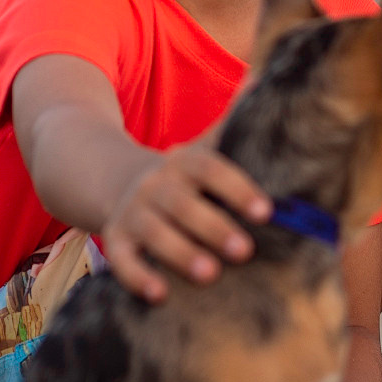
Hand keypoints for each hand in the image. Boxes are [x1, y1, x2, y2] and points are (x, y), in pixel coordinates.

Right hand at [101, 141, 270, 301]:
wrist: (120, 185)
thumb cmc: (186, 182)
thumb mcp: (204, 154)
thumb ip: (234, 132)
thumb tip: (265, 86)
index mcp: (184, 163)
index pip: (209, 168)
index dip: (237, 188)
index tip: (265, 212)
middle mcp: (155, 185)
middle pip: (182, 203)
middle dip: (213, 227)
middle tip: (244, 251)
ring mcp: (132, 213)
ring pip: (154, 231)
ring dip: (181, 253)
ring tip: (209, 275)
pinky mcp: (115, 241)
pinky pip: (122, 260)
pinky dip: (137, 277)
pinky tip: (160, 295)